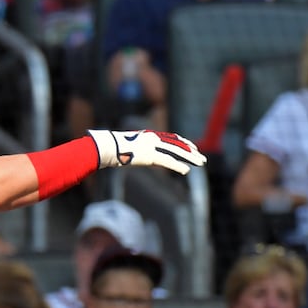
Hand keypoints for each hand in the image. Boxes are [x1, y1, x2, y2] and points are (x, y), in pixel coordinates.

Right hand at [88, 129, 205, 173]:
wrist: (106, 147)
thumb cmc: (112, 148)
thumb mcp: (127, 147)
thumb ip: (135, 149)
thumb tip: (133, 154)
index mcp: (149, 135)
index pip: (172, 138)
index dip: (184, 143)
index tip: (193, 148)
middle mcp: (153, 138)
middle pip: (177, 144)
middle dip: (191, 151)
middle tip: (202, 158)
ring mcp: (152, 146)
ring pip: (177, 151)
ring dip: (190, 158)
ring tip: (200, 163)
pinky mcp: (149, 155)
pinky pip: (168, 161)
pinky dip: (178, 166)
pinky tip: (186, 171)